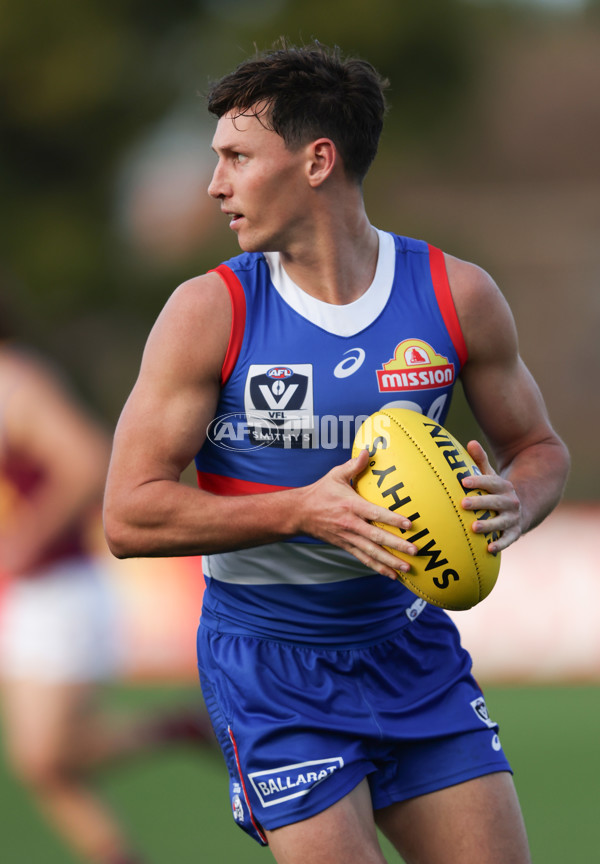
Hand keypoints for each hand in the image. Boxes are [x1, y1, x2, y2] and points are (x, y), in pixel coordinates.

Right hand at [295, 448, 416, 579]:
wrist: (299, 513)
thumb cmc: (320, 492)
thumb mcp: (335, 475)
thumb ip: (353, 465)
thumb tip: (368, 451)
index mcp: (351, 506)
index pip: (375, 513)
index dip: (392, 519)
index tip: (409, 524)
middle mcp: (351, 524)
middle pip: (377, 537)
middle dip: (396, 545)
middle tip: (414, 550)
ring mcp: (348, 538)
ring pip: (372, 552)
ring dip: (390, 561)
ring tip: (407, 568)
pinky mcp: (346, 546)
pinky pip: (363, 559)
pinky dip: (378, 567)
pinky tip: (391, 575)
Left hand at [461, 440, 521, 552]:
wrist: (523, 508)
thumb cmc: (496, 492)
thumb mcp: (491, 476)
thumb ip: (480, 461)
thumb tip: (470, 442)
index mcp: (503, 486)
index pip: (491, 482)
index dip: (478, 481)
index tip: (463, 482)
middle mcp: (511, 502)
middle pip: (495, 501)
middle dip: (480, 502)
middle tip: (463, 503)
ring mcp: (513, 517)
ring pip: (501, 521)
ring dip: (488, 525)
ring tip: (473, 528)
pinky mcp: (515, 532)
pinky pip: (508, 539)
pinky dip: (500, 544)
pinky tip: (489, 549)